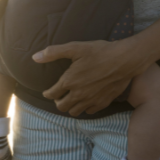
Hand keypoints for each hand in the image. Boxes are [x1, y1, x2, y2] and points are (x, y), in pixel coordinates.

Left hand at [32, 39, 150, 115]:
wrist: (124, 60)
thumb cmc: (99, 52)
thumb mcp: (75, 48)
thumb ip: (53, 53)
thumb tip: (35, 57)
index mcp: (69, 81)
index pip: (52, 94)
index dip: (47, 93)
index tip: (47, 92)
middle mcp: (78, 94)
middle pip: (61, 106)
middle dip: (57, 102)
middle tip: (59, 97)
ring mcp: (91, 100)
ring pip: (74, 112)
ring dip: (70, 107)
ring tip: (70, 100)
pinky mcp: (103, 103)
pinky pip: (89, 112)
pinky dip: (85, 108)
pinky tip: (85, 101)